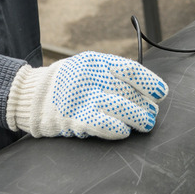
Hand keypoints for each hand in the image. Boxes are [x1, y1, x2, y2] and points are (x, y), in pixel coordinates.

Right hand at [5, 51, 167, 138]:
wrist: (34, 96)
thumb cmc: (69, 82)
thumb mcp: (90, 67)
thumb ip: (114, 73)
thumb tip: (146, 87)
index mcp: (96, 63)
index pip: (130, 69)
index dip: (149, 82)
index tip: (160, 93)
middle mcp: (90, 78)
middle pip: (129, 91)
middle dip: (145, 104)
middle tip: (151, 112)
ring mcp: (82, 99)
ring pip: (121, 108)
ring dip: (138, 118)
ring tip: (145, 123)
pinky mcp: (75, 119)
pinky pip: (103, 125)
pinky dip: (118, 129)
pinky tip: (124, 131)